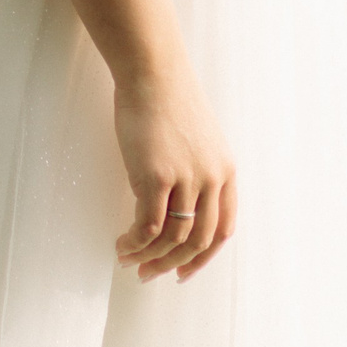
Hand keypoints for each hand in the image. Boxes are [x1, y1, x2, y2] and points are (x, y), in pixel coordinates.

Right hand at [110, 67, 236, 281]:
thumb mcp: (196, 139)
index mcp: (226, 172)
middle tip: (148, 275)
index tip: (182, 271)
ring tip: (127, 261)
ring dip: (148, 257)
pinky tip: (121, 243)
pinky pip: (148, 225)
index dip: (203, 258)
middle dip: (172, 265)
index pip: (223, 230)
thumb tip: (167, 203)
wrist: (152, 71)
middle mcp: (212, 180)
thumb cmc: (165, 98)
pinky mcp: (157, 176)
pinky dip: (134, 242)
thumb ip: (193, 171)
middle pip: (198, 241)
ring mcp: (186, 179)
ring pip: (172, 238)